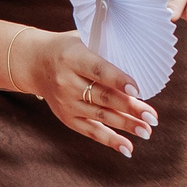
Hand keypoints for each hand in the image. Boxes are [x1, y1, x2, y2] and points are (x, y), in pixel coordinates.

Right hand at [13, 25, 157, 155]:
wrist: (35, 63)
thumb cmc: (70, 48)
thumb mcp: (83, 38)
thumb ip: (108, 48)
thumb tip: (143, 60)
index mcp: (74, 58)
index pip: (99, 71)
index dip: (119, 81)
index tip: (138, 91)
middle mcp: (68, 82)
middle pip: (103, 97)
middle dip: (130, 109)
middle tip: (152, 117)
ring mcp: (66, 103)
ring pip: (100, 116)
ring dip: (126, 125)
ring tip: (147, 131)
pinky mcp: (66, 118)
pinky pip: (90, 131)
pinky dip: (110, 140)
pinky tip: (128, 148)